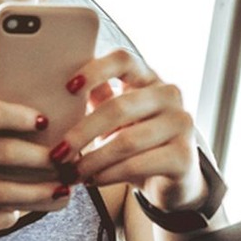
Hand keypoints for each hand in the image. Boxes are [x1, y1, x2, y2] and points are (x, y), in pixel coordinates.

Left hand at [51, 49, 205, 210]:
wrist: (172, 180)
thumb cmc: (136, 143)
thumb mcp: (115, 119)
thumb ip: (97, 99)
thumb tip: (58, 90)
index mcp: (148, 78)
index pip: (123, 60)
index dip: (95, 70)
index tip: (67, 88)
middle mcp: (169, 95)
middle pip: (117, 107)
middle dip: (80, 134)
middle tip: (56, 154)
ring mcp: (181, 124)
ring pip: (125, 141)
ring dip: (91, 161)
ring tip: (71, 173)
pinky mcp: (184, 156)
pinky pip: (137, 165)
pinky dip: (108, 175)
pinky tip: (92, 181)